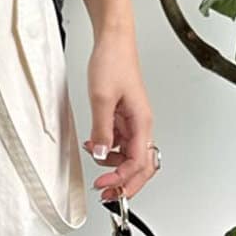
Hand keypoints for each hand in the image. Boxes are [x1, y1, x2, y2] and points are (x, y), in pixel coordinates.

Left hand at [84, 30, 156, 201]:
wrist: (113, 41)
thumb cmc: (113, 62)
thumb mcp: (101, 99)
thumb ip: (101, 130)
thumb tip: (99, 154)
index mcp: (142, 122)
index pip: (139, 162)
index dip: (123, 179)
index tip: (105, 186)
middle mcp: (142, 124)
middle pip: (140, 165)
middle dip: (125, 182)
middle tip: (107, 194)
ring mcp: (133, 122)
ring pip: (129, 156)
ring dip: (114, 166)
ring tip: (96, 167)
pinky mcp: (124, 117)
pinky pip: (119, 143)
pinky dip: (107, 150)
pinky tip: (93, 147)